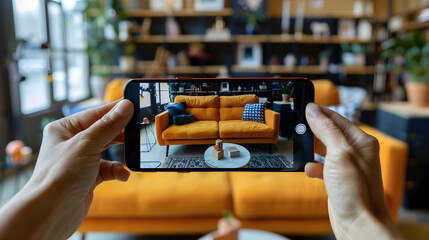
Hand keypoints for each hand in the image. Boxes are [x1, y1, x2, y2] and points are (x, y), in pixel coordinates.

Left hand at [0, 100, 133, 239]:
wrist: (52, 212)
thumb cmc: (59, 175)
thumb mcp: (88, 143)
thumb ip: (109, 125)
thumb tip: (125, 106)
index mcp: (64, 128)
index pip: (94, 113)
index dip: (115, 110)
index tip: (133, 106)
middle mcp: (71, 143)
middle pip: (102, 131)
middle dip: (120, 133)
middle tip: (137, 130)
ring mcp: (79, 161)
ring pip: (107, 150)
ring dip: (120, 154)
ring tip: (133, 152)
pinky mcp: (87, 177)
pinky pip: (107, 169)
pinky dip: (116, 171)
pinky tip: (122, 174)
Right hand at [304, 103, 402, 239]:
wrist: (358, 223)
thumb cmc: (357, 191)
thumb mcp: (339, 154)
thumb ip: (325, 130)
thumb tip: (313, 111)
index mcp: (361, 142)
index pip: (338, 119)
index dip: (321, 112)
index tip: (305, 107)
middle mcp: (355, 152)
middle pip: (330, 133)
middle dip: (313, 131)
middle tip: (297, 127)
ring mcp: (346, 166)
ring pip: (324, 150)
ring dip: (311, 150)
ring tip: (300, 147)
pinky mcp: (337, 180)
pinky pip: (321, 167)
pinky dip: (313, 167)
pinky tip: (308, 170)